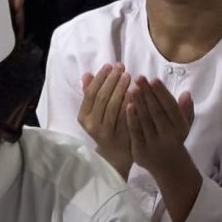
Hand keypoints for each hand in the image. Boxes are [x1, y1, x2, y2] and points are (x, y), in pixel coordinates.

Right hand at [78, 63, 132, 177]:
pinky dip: (131, 101)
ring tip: (129, 75)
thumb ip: (90, 93)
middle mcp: (93, 125)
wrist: (116, 156)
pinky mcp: (122, 136)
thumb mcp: (95, 112)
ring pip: (114, 106)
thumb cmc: (105, 127)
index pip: (91, 93)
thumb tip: (86, 74)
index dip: (100, 78)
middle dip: (112, 80)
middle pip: (102, 98)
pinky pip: (126, 115)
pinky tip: (136, 90)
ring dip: (121, 88)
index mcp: (84, 117)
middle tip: (121, 67)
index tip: (109, 65)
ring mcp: (107, 132)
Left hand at [126, 77, 193, 175]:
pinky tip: (127, 105)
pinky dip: (131, 118)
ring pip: (145, 120)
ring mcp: (153, 144)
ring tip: (132, 87)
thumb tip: (186, 93)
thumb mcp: (184, 124)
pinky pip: (135, 132)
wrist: (168, 167)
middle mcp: (168, 136)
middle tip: (139, 78)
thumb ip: (185, 109)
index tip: (154, 79)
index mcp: (180, 127)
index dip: (162, 93)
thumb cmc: (174, 138)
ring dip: (138, 103)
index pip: (171, 107)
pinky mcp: (140, 151)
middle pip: (156, 111)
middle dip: (147, 94)